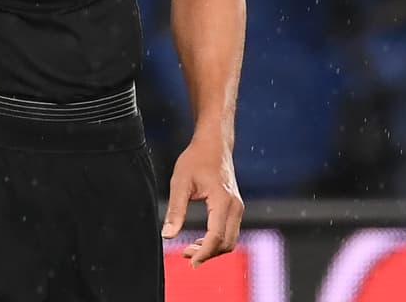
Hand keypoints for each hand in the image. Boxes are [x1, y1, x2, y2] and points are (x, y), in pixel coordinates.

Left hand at [162, 136, 243, 267]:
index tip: (189, 261)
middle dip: (207, 254)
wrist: (214, 144)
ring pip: (231, 240)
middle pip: (226, 242)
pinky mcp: (236, 207)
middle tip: (185, 255)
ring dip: (213, 249)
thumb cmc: (196, 159)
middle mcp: (235, 206)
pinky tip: (200, 241)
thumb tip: (167, 236)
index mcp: (222, 200)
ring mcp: (238, 207)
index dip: (203, 252)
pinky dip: (217, 241)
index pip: (216, 236)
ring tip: (190, 249)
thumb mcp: (180, 183)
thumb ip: (175, 210)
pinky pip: (231, 232)